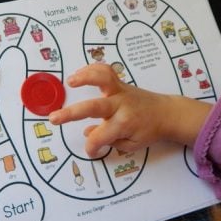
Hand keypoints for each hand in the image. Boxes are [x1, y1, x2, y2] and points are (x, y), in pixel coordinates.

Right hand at [49, 64, 211, 155]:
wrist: (167, 113)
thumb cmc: (149, 130)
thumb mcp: (132, 143)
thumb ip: (110, 140)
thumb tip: (87, 132)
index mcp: (124, 124)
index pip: (99, 137)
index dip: (91, 147)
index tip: (90, 151)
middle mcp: (120, 105)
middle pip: (93, 107)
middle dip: (72, 114)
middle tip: (54, 119)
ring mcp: (120, 91)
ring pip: (102, 78)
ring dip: (85, 77)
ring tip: (70, 82)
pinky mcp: (121, 83)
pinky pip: (106, 71)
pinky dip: (92, 69)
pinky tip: (79, 74)